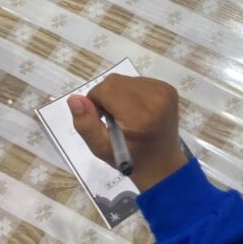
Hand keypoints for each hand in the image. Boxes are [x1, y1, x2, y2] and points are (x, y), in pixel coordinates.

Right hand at [68, 74, 189, 192]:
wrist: (162, 163)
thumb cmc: (130, 160)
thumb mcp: (102, 149)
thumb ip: (86, 125)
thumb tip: (74, 99)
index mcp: (141, 115)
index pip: (105, 90)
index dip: (95, 103)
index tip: (101, 120)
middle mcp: (156, 98)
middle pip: (114, 82)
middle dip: (105, 97)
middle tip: (112, 119)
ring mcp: (165, 91)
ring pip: (124, 80)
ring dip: (117, 94)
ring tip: (125, 116)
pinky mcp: (169, 88)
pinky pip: (137, 81)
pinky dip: (130, 92)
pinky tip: (136, 110)